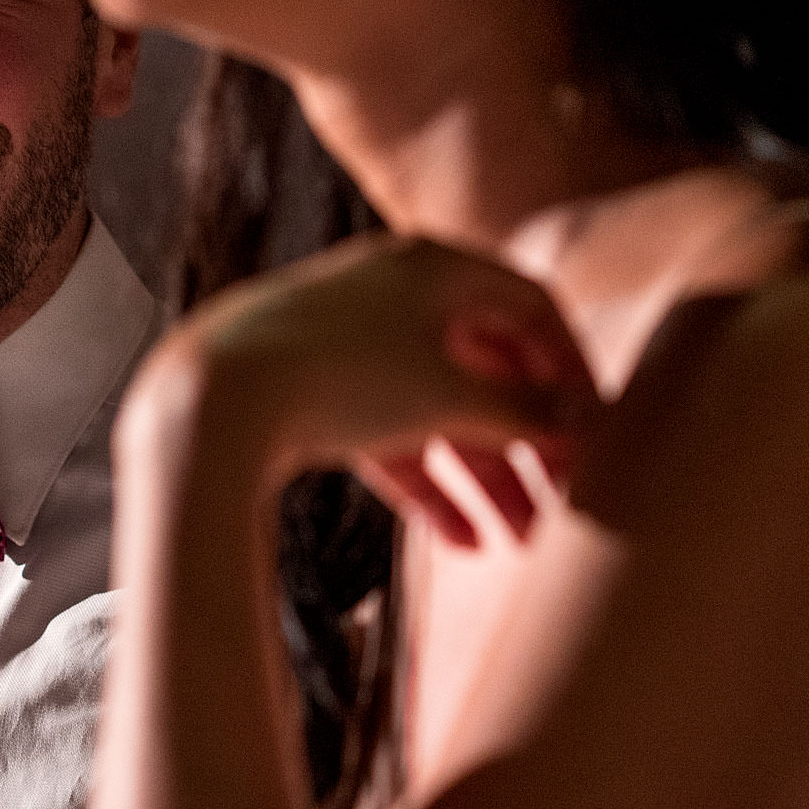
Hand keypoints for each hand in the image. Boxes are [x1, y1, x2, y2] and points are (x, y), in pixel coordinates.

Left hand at [129, 233, 600, 545]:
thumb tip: (588, 420)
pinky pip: (386, 436)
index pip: (530, 306)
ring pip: (437, 408)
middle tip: (568, 495)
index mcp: (433, 264)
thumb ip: (526, 410)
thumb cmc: (338, 376)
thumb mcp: (450, 396)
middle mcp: (393, 292)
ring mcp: (349, 343)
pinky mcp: (312, 393)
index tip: (600, 427)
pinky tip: (459, 543)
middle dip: (529, 437)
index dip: (573, 368)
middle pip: (486, 364)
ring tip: (520, 539)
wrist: (208, 399)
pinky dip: (424, 483)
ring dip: (483, 473)